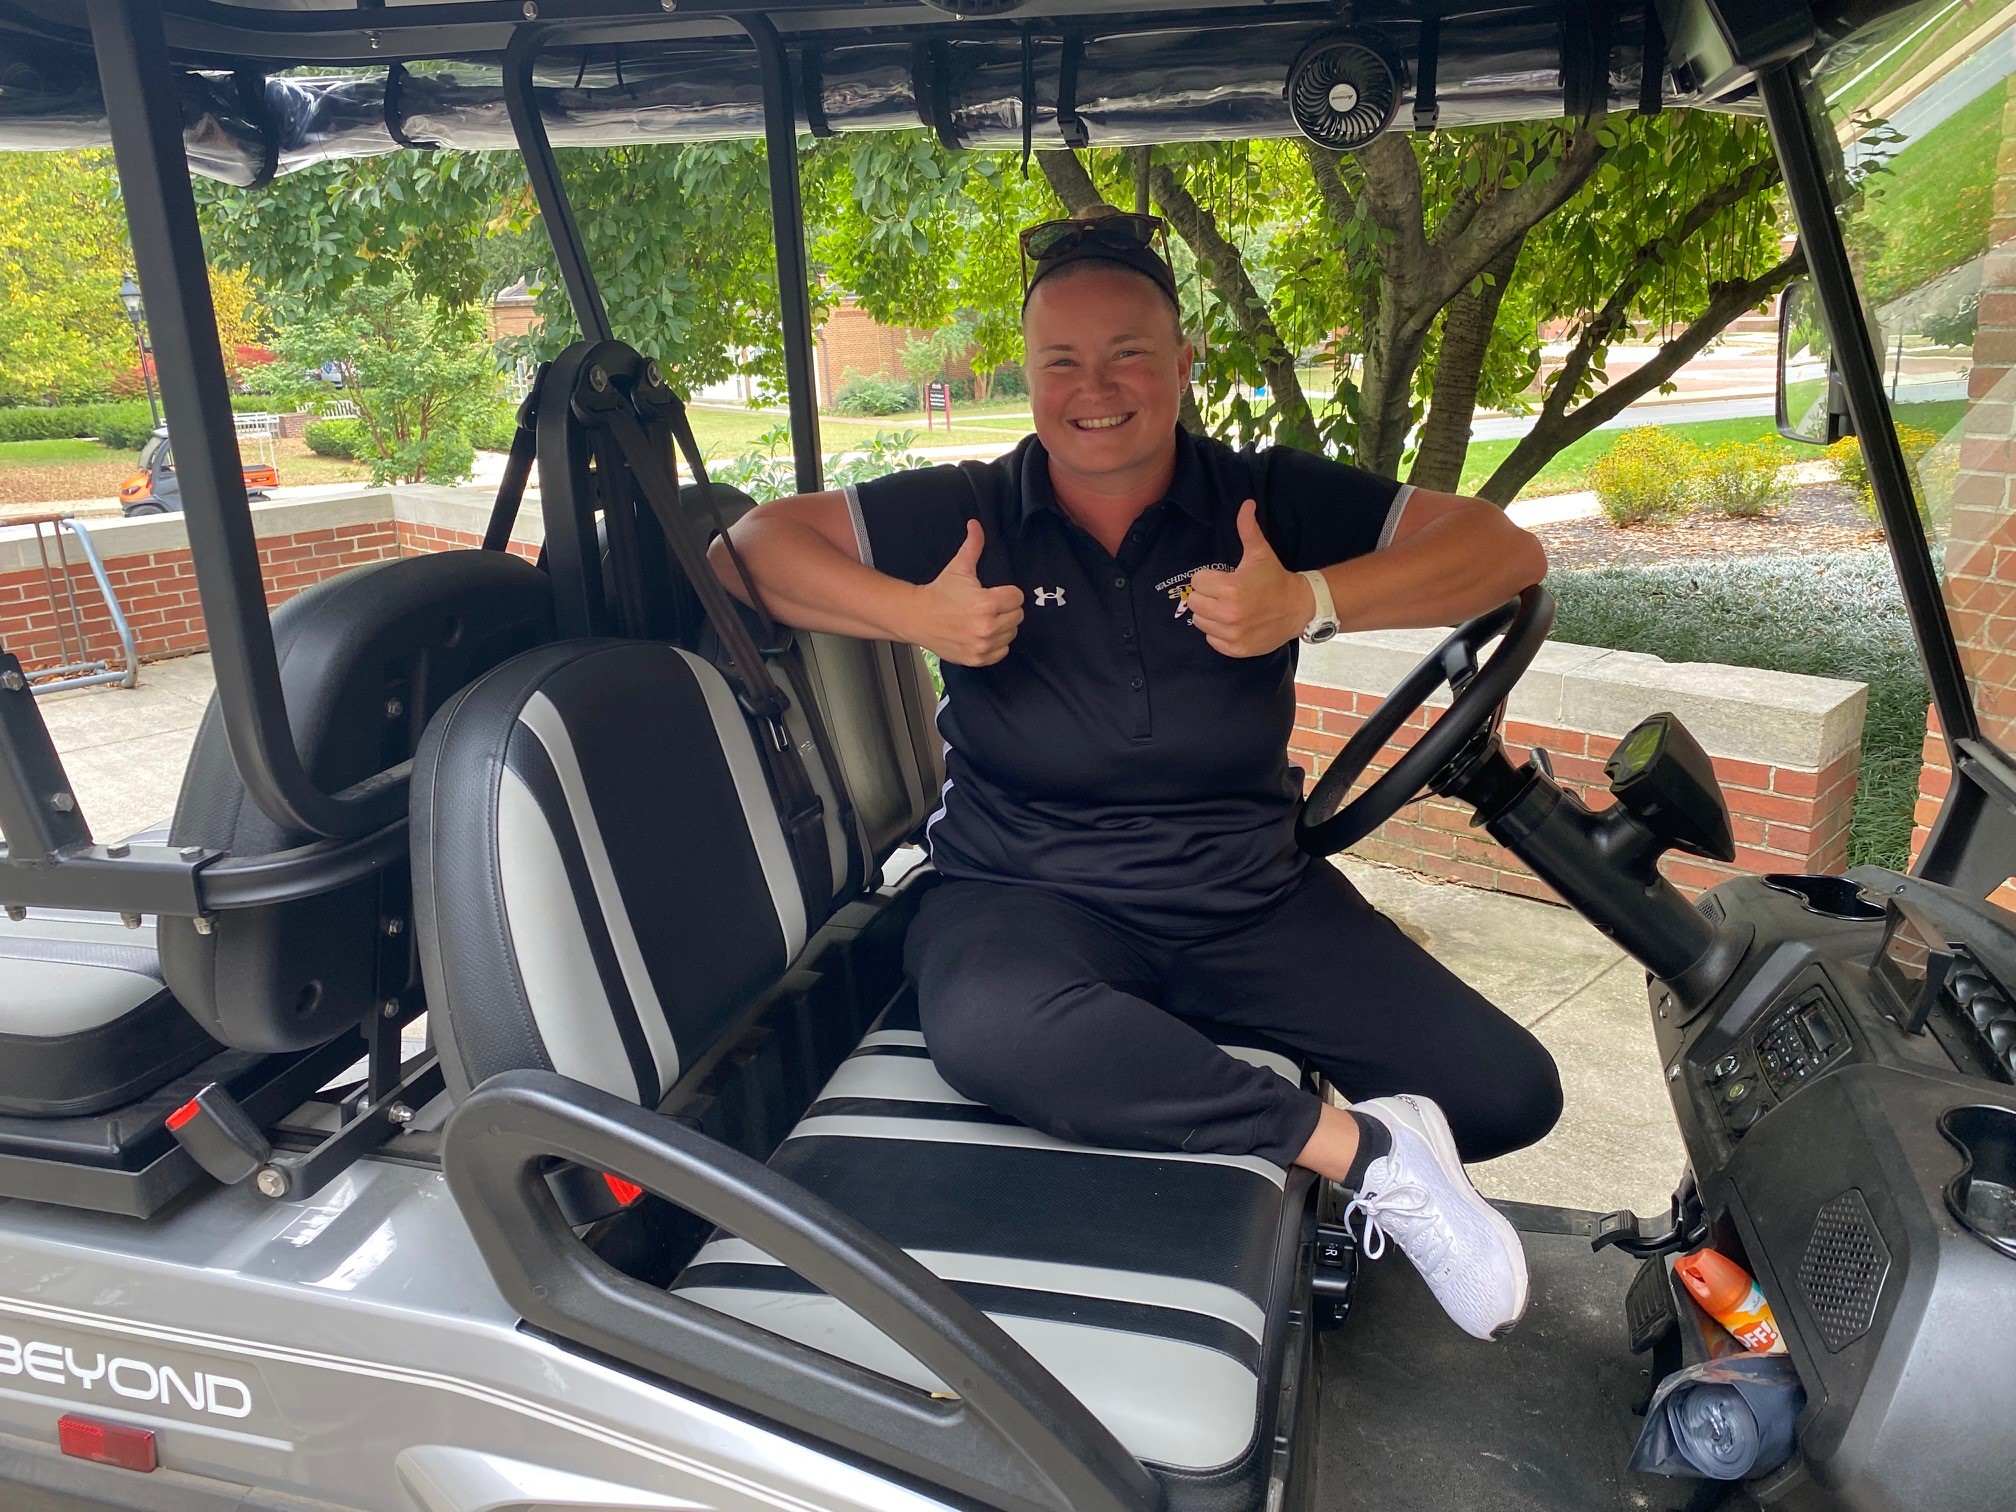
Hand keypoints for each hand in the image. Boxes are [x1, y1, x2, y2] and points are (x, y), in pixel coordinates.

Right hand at [911, 520, 1023, 666]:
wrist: (917, 618)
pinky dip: (996, 644)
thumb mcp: (958, 568)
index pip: (1017, 597)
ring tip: (984, 619)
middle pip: (1017, 616)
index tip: (994, 592)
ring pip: (1011, 634)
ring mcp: (982, 646)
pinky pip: (1002, 651)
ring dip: (1002, 626)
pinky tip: (982, 634)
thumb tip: (976, 523)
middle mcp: (987, 627)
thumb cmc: (940, 592)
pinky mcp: (977, 659)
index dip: (1007, 593)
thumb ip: (973, 546)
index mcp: (986, 603)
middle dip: (1006, 609)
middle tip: (988, 606)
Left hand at [1186, 500, 1315, 657]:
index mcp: (1231, 588)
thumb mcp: (1260, 553)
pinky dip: (1218, 633)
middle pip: (1194, 602)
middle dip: (1206, 596)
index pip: (1197, 582)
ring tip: (1228, 608)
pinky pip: (1211, 640)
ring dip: (1210, 614)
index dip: (1208, 578)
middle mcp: (1228, 613)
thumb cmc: (1275, 579)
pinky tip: (1233, 623)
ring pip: (1200, 621)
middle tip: (1223, 593)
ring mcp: (1232, 633)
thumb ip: (1248, 528)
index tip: (1222, 579)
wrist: (1299, 608)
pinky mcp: (1236, 648)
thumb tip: (1246, 503)